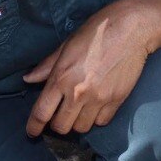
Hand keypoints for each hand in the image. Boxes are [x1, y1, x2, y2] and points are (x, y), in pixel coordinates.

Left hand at [23, 0, 151, 136]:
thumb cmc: (97, 32)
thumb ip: (47, 65)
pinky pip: (102, 121)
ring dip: (78, 121)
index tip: (33, 132)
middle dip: (58, 123)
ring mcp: (99, 98)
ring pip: (82, 128)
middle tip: (61, 114)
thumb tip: (28, 79)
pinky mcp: (117, 99)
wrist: (132, 28)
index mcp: (61, 77)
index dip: (34, 127)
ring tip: (81, 109)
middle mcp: (78, 92)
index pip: (41, 113)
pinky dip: (97, 117)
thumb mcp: (67, 45)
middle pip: (61, 126)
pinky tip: (98, 106)